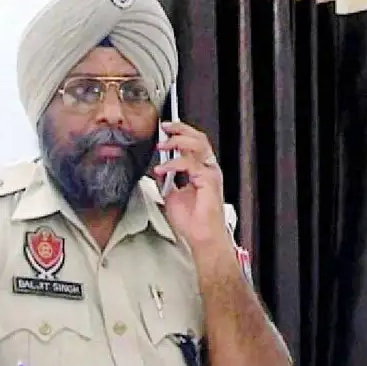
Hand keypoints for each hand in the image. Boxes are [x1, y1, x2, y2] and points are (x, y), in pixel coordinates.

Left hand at [153, 121, 230, 252]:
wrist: (200, 237)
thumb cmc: (191, 221)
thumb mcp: (170, 195)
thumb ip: (165, 180)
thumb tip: (156, 169)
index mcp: (200, 170)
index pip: (193, 143)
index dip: (179, 133)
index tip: (164, 129)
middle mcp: (207, 169)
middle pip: (198, 138)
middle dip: (180, 129)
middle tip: (164, 128)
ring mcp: (210, 173)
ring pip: (197, 145)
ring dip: (177, 141)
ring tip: (162, 145)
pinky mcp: (209, 180)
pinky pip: (190, 164)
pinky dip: (173, 164)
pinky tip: (161, 169)